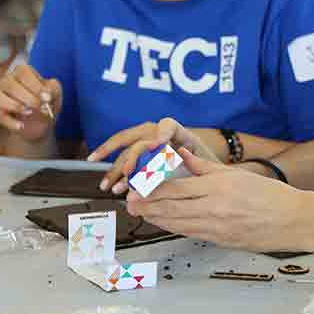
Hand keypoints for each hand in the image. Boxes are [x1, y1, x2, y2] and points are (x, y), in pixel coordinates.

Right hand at [0, 63, 61, 142]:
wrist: (41, 123)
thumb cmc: (47, 102)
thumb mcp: (55, 93)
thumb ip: (53, 88)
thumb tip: (46, 92)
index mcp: (22, 72)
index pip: (22, 71)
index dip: (35, 85)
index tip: (47, 98)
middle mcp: (8, 81)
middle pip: (10, 84)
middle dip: (28, 98)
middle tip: (42, 108)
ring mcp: (0, 96)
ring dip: (15, 105)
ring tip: (29, 113)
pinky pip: (0, 115)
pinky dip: (11, 122)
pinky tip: (22, 126)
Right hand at [87, 117, 218, 193]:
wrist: (206, 179)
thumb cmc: (206, 170)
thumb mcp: (204, 166)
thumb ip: (188, 163)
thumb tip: (167, 169)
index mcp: (180, 135)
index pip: (168, 126)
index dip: (161, 133)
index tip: (156, 145)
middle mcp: (161, 137)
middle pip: (136, 137)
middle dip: (126, 153)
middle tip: (121, 169)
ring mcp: (150, 147)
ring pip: (127, 153)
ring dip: (115, 169)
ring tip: (107, 184)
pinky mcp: (144, 160)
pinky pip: (128, 165)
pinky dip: (118, 177)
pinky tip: (113, 186)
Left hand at [126, 148, 307, 252]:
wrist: (293, 221)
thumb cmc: (269, 196)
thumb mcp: (235, 174)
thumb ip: (204, 166)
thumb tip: (181, 154)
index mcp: (217, 188)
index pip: (175, 188)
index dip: (152, 188)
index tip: (137, 185)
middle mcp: (214, 209)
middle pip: (171, 208)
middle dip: (147, 206)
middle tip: (130, 203)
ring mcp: (216, 228)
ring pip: (177, 223)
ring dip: (156, 219)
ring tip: (141, 214)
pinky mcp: (220, 241)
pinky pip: (190, 233)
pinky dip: (173, 228)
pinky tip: (164, 223)